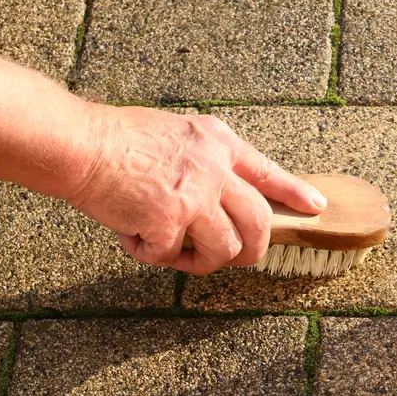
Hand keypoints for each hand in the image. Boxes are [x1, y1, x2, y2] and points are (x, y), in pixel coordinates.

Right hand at [67, 107, 326, 274]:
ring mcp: (196, 196)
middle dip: (255, 248)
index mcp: (219, 142)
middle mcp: (215, 168)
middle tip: (242, 258)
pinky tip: (132, 238)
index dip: (295, 193)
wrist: (80, 144)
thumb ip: (207, 160)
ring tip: (176, 253)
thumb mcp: (181, 134)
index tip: (316, 208)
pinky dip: (151, 255)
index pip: (269, 172)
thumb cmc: (119, 138)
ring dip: (203, 261)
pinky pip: (172, 256)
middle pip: (259, 221)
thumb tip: (224, 196)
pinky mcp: (170, 221)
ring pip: (225, 248)